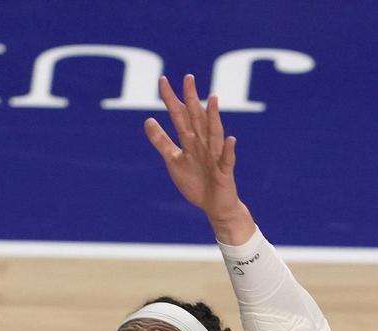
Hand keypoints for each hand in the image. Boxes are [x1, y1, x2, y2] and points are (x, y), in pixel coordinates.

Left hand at [144, 74, 252, 240]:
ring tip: (213, 100)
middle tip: (188, 78)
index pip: (179, 115)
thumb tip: (148, 119)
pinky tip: (230, 140)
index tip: (162, 80)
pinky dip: (229, 150)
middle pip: (197, 118)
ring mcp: (215, 156)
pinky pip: (227, 160)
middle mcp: (203, 143)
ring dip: (214, 117)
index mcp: (190, 140)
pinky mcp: (224, 172)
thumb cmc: (196, 181)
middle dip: (192, 99)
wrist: (215, 206)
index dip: (171, 99)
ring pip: (214, 134)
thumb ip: (161, 141)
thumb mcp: (174, 160)